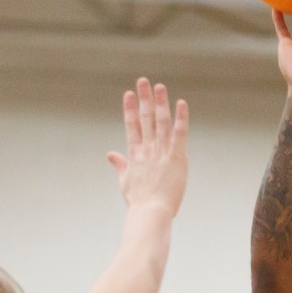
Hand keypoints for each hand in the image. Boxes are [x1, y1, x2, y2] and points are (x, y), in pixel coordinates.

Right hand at [112, 78, 189, 216]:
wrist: (150, 212)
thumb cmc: (139, 201)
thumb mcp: (125, 181)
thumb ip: (120, 165)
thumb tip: (110, 154)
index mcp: (135, 155)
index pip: (131, 126)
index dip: (129, 109)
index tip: (128, 94)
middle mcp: (147, 149)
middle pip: (145, 119)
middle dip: (144, 98)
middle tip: (143, 81)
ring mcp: (161, 152)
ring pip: (161, 121)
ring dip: (160, 102)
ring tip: (159, 86)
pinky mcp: (176, 157)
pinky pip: (179, 133)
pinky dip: (181, 118)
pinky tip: (181, 103)